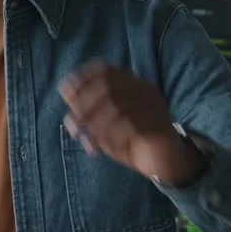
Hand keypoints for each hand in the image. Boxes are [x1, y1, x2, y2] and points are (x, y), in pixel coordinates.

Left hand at [59, 59, 205, 185]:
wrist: (165, 162)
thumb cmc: (131, 140)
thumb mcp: (104, 126)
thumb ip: (87, 110)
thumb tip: (66, 93)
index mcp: (131, 84)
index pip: (105, 69)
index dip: (83, 76)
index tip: (65, 91)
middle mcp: (144, 89)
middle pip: (107, 86)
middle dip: (84, 104)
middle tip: (73, 124)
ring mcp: (154, 106)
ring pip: (116, 106)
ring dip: (95, 125)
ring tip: (87, 141)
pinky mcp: (159, 125)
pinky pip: (129, 126)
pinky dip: (110, 137)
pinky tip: (102, 148)